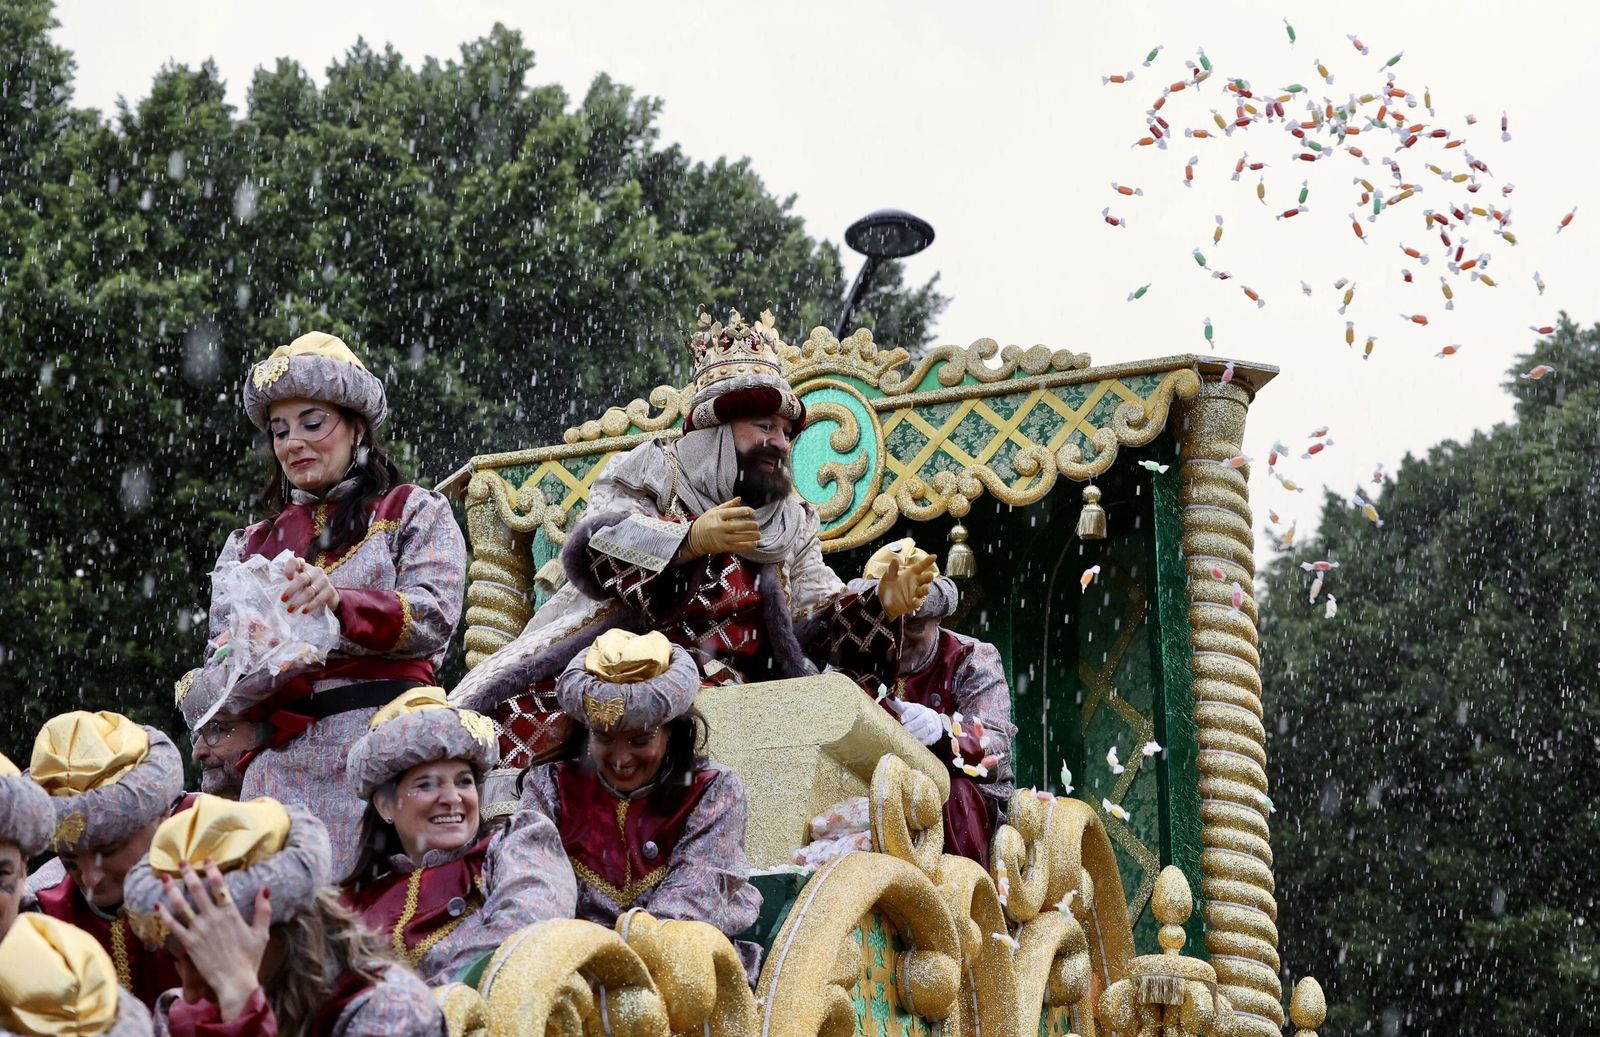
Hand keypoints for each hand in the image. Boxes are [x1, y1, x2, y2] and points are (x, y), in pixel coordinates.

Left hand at [157, 863, 270, 1021]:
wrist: (234, 981)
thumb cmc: (249, 958)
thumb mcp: (262, 932)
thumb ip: (263, 910)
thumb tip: (263, 889)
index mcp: (230, 913)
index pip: (219, 886)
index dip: (212, 870)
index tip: (206, 859)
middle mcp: (212, 918)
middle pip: (197, 890)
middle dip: (189, 874)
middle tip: (181, 862)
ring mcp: (198, 930)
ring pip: (182, 905)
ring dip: (172, 890)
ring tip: (165, 878)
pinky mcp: (188, 943)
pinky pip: (174, 926)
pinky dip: (165, 915)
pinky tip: (158, 905)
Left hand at [281, 556, 339, 613]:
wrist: (327, 597)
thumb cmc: (307, 589)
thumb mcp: (297, 583)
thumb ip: (286, 582)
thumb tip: (269, 588)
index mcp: (304, 567)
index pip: (296, 561)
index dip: (290, 567)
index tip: (286, 577)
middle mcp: (315, 571)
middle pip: (302, 578)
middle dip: (291, 589)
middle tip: (283, 599)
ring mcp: (324, 580)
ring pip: (310, 591)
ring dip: (299, 601)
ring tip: (290, 610)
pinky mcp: (330, 591)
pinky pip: (320, 598)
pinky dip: (311, 605)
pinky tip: (304, 611)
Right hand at [684, 498, 760, 557]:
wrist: (693, 539)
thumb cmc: (705, 522)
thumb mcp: (713, 511)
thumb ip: (728, 505)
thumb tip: (740, 498)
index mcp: (717, 516)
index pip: (732, 512)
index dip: (743, 511)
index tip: (752, 511)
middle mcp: (719, 527)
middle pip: (738, 526)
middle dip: (750, 525)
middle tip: (757, 525)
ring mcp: (721, 538)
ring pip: (739, 537)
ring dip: (751, 536)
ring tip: (759, 534)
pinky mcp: (722, 547)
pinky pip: (737, 547)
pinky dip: (747, 545)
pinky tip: (754, 543)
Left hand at [877, 554, 937, 618]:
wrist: (883, 603)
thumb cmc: (887, 588)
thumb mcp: (888, 577)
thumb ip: (892, 569)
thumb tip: (895, 559)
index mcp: (910, 574)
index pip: (921, 567)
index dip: (927, 561)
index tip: (934, 556)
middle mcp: (915, 583)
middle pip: (926, 578)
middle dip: (929, 577)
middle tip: (929, 575)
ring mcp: (915, 593)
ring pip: (924, 590)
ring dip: (926, 589)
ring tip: (925, 587)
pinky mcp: (912, 603)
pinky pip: (917, 602)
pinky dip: (917, 601)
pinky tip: (914, 600)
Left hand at [888, 699, 944, 745]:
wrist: (933, 720)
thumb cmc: (917, 715)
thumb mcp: (908, 709)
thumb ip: (898, 705)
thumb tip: (889, 698)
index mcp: (919, 709)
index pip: (915, 711)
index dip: (908, 715)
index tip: (902, 719)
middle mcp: (927, 717)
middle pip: (921, 721)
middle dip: (911, 727)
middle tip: (902, 731)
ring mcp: (932, 727)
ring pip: (924, 732)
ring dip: (915, 736)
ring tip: (906, 738)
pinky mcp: (934, 736)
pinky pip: (928, 740)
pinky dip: (920, 742)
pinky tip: (913, 743)